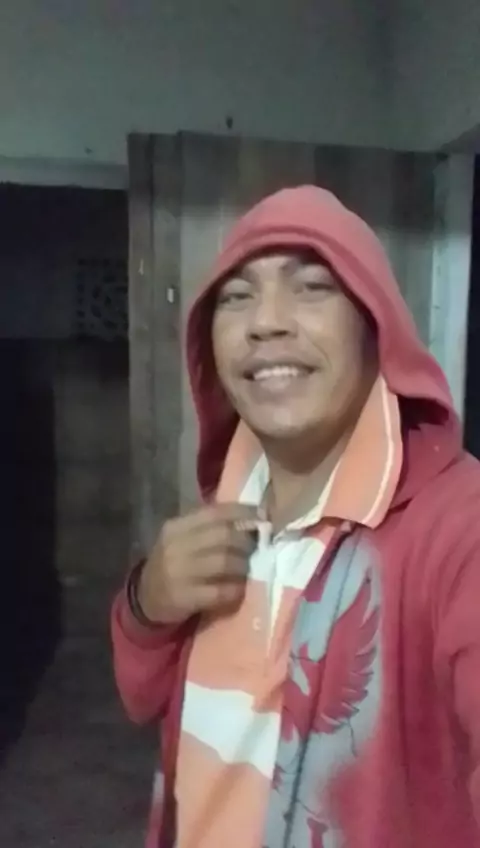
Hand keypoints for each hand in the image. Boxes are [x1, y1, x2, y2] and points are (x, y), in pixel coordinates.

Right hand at [137, 503, 262, 623]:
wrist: (146, 598)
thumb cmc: (174, 563)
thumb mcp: (182, 538)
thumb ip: (209, 527)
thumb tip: (251, 519)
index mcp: (177, 526)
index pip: (215, 512)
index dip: (244, 512)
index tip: (263, 516)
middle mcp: (176, 546)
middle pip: (223, 536)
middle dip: (247, 541)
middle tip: (257, 548)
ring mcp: (178, 572)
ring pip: (224, 561)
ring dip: (244, 565)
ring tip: (249, 569)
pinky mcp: (183, 598)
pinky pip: (219, 591)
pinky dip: (235, 589)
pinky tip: (239, 589)